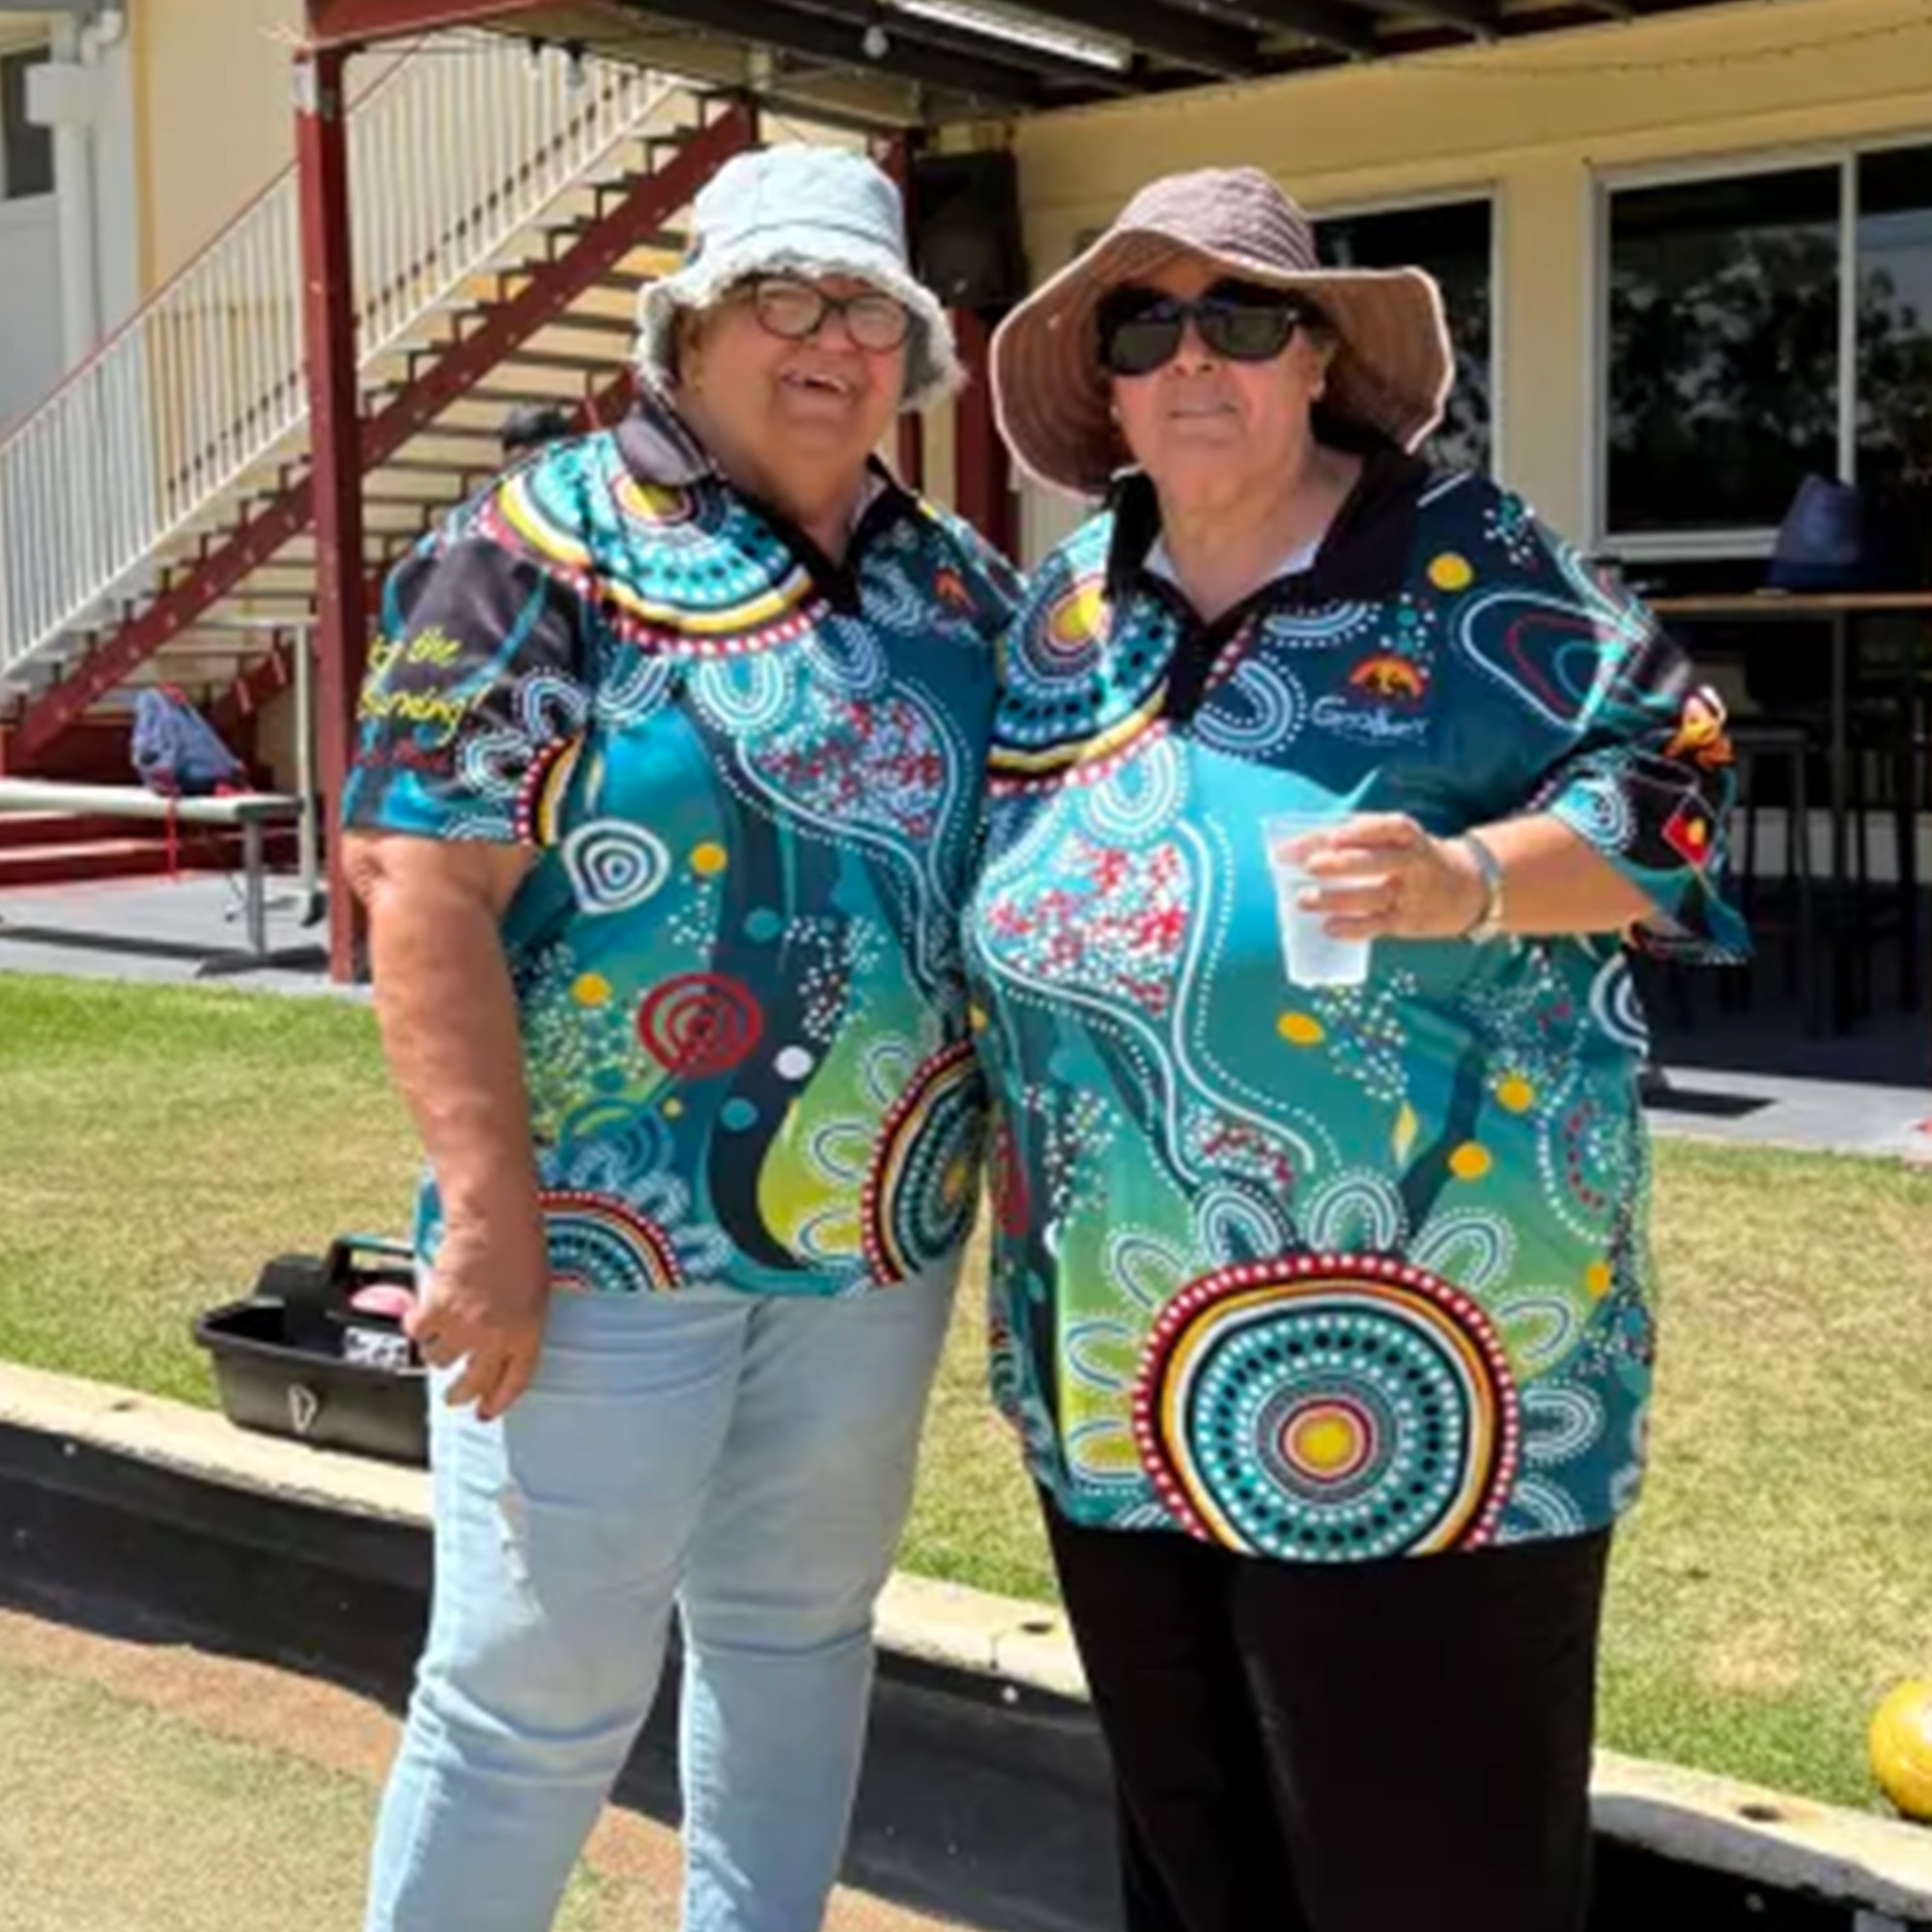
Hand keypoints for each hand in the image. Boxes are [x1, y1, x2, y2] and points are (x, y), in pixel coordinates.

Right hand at [406, 1212, 550, 1420]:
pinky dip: (415, 1325)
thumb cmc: (521, 1247)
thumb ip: (520, 1324)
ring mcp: (465, 1327)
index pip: (514, 1382)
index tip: (485, 1411)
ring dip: (437, 1349)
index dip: (498, 1401)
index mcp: (529, 1333)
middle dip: (459, 1394)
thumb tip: (502, 1345)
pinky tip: (418, 1315)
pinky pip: (418, 1333)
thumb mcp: (536, 1293)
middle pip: (472, 1383)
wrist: (495, 1221)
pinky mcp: (438, 1311)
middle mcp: (496, 1337)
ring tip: (440, 1334)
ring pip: (440, 1359)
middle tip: (453, 1396)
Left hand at [1284, 813, 1487, 941]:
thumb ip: (1353, 837)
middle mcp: (1414, 864)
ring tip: (1303, 900)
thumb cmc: (1411, 857)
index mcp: (1411, 838)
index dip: (1364, 830)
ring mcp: (1411, 895)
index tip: (1334, 834)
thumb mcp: (1396, 840)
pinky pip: (1378, 925)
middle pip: (1380, 862)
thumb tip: (1295, 844)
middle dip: (1344, 864)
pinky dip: (1353, 928)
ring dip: (1336, 899)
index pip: (1392, 828)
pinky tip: (1328, 927)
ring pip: (1373, 897)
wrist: (1466, 889)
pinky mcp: (1406, 922)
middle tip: (1311, 865)